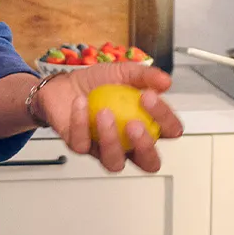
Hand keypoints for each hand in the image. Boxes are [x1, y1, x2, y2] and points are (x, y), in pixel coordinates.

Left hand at [34, 63, 183, 173]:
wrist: (65, 85)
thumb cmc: (98, 83)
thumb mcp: (124, 72)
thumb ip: (146, 76)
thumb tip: (165, 82)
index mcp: (147, 125)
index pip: (169, 131)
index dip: (165, 120)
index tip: (149, 97)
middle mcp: (129, 143)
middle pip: (148, 162)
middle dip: (145, 147)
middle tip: (134, 125)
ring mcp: (105, 149)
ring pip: (115, 162)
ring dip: (111, 140)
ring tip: (104, 113)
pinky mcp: (81, 148)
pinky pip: (83, 144)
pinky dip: (81, 122)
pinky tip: (80, 103)